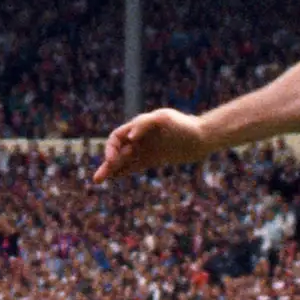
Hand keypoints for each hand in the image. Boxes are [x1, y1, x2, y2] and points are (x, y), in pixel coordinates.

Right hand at [95, 109, 215, 181]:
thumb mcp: (164, 119)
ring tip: (98, 180)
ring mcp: (145, 149)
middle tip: (97, 178)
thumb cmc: (183, 126)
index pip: (117, 137)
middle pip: (116, 151)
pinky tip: (114, 178)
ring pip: (123, 161)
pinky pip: (134, 166)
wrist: (202, 138)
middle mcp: (139, 137)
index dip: (111, 149)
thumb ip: (144, 124)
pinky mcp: (152, 159)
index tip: (114, 160)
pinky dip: (123, 172)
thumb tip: (129, 138)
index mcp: (138, 125)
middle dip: (106, 164)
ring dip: (111, 170)